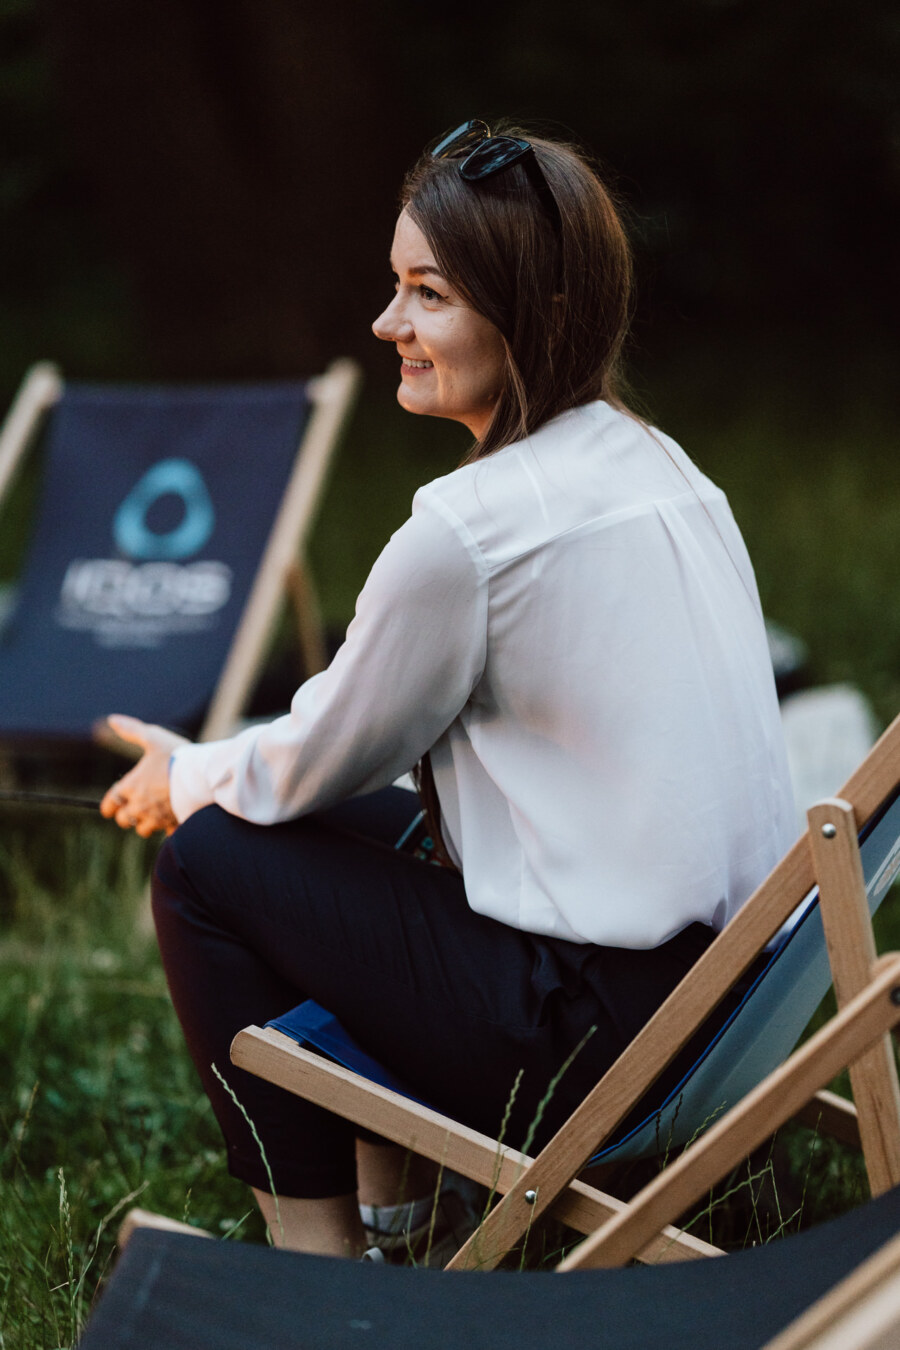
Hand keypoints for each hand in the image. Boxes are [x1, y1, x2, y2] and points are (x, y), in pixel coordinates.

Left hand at [100, 715, 189, 836]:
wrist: (202, 777)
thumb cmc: (176, 756)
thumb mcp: (153, 737)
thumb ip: (131, 730)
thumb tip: (111, 719)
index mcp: (131, 787)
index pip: (109, 804)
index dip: (109, 806)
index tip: (110, 808)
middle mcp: (139, 806)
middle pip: (124, 820)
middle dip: (128, 815)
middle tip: (136, 808)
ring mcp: (157, 818)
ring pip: (143, 830)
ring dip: (146, 823)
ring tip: (155, 814)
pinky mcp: (173, 825)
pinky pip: (166, 833)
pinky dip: (168, 828)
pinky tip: (174, 819)